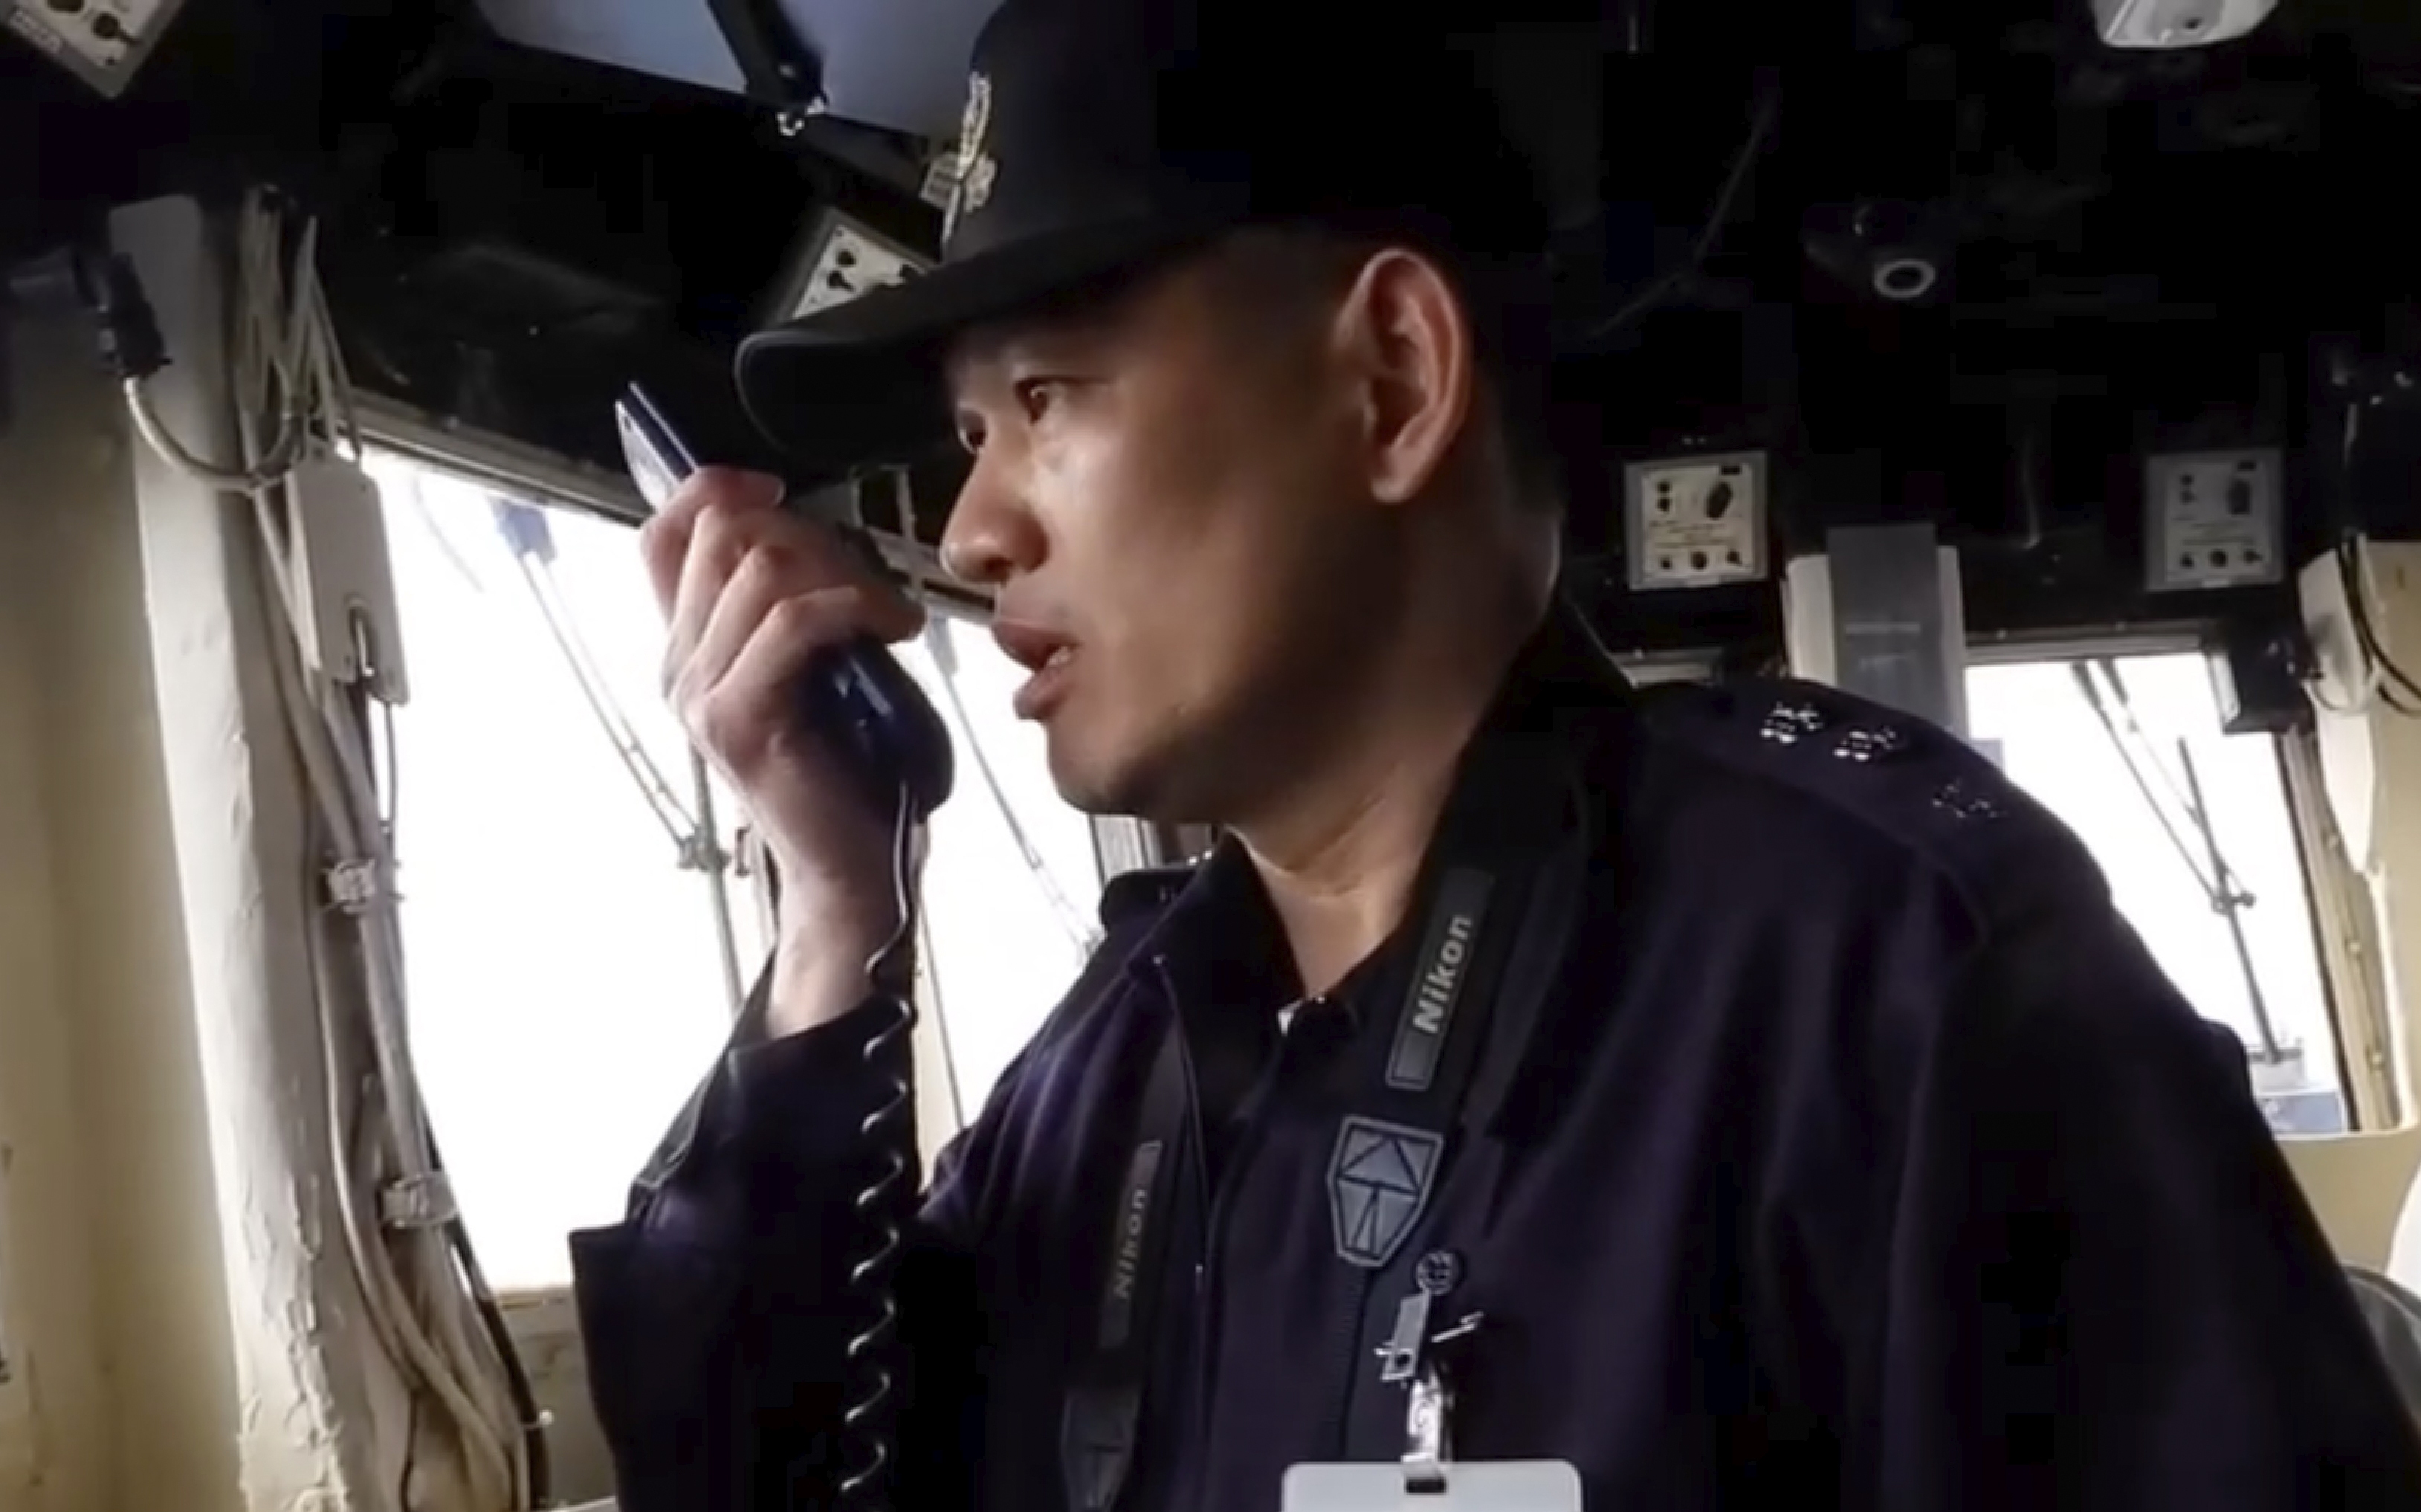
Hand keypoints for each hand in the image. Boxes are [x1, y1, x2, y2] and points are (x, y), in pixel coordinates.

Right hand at [641, 467, 926, 1031]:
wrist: (849, 866)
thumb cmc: (850, 764)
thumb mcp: (817, 664)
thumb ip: (792, 603)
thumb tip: (812, 528)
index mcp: (685, 646)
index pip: (661, 533)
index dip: (714, 488)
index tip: (781, 491)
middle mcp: (676, 665)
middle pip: (721, 532)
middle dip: (809, 530)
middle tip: (868, 578)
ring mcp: (700, 693)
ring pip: (759, 565)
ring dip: (844, 570)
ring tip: (888, 613)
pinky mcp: (739, 718)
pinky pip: (795, 620)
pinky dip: (857, 605)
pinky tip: (896, 630)